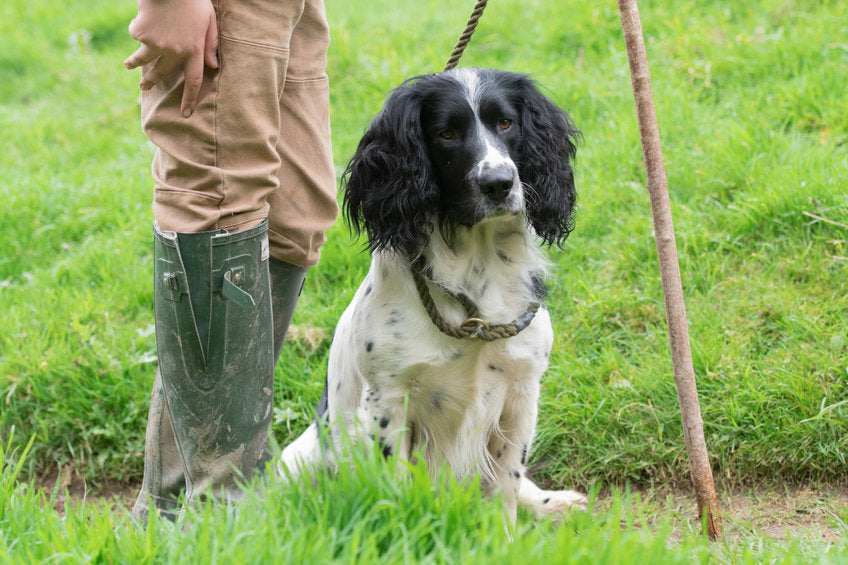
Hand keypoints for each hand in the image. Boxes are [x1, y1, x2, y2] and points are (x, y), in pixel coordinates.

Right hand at [124, 0, 218, 117]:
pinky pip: (137, 35)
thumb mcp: (209, 20)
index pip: (194, 81)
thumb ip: (211, 43)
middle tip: (144, 87)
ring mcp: (156, 43)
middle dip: (152, 81)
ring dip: (133, 64)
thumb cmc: (192, 0)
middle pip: (162, 73)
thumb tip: (213, 66)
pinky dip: (139, 27)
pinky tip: (144, 16)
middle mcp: (174, 51)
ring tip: (128, 66)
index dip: (189, 99)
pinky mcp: (141, 33)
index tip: (185, 113)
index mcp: (194, 50)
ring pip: (142, 60)